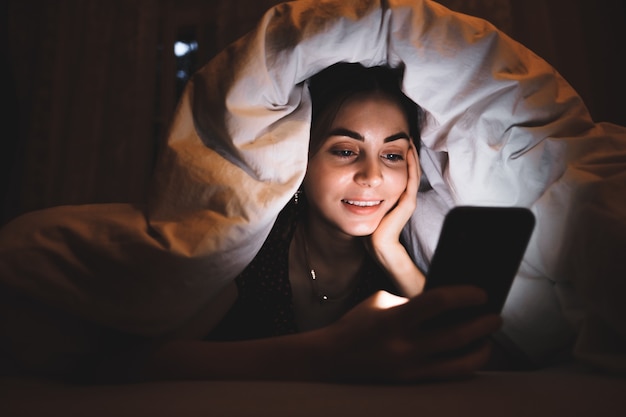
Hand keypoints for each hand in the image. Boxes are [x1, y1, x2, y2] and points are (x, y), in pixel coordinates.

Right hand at [320, 286, 501, 382]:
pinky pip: (448, 376)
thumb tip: (448, 305)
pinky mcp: (411, 382)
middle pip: (456, 336)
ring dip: (482, 350)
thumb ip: (413, 302)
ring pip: (460, 364)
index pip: (437, 302)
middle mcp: (404, 347)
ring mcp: (409, 369)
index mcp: (394, 320)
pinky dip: (466, 365)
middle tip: (496, 316)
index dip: (464, 295)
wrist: (332, 359)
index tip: (481, 293)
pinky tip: (473, 354)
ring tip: (489, 338)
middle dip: (483, 325)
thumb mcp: (381, 301)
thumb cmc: (356, 324)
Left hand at [368, 142, 424, 295]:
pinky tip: (408, 152)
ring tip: (408, 140)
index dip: (398, 156)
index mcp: (396, 195)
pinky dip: (411, 165)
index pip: (400, 171)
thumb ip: (365, 193)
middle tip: (405, 135)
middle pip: (408, 169)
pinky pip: (411, 178)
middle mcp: (404, 195)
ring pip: (412, 171)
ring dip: (411, 155)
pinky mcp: (408, 202)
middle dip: (406, 152)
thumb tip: (352, 180)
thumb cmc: (370, 227)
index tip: (393, 141)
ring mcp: (408, 198)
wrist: (377, 245)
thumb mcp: (367, 204)